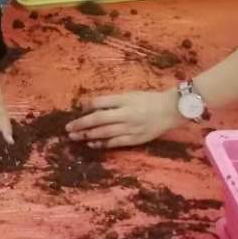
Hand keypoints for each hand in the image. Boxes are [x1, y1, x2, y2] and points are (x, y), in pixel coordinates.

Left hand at [67, 90, 181, 148]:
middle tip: (67, 128)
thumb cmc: (148, 100)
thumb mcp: (130, 94)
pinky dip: (101, 144)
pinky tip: (91, 144)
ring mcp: (131, 128)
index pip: (100, 102)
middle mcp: (126, 114)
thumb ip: (113, 100)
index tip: (78, 108)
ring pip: (104, 133)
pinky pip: (115, 143)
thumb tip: (91, 106)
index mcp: (125, 99)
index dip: (87, 106)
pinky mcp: (135, 139)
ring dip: (87, 135)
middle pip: (98, 119)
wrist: (170, 110)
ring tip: (74, 136)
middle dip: (81, 124)